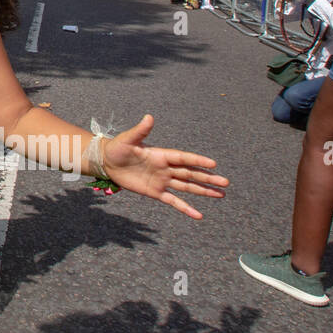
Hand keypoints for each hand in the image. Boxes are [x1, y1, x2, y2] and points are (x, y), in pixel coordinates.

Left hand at [101, 115, 228, 218]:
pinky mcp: (155, 192)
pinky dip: (185, 208)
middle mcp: (165, 168)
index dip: (197, 161)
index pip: (183, 158)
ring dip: (203, 191)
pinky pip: (173, 201)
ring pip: (187, 187)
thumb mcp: (128, 139)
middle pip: (190, 173)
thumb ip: (140, 131)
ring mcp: (162, 181)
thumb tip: (149, 117)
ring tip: (221, 194)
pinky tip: (198, 215)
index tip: (213, 164)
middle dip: (208, 178)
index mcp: (161, 154)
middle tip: (226, 182)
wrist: (107, 162)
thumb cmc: (117, 148)